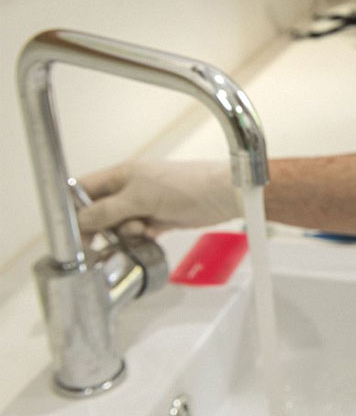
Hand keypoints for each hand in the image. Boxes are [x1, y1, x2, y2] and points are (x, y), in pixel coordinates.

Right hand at [77, 159, 239, 236]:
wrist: (222, 195)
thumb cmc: (185, 186)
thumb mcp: (139, 198)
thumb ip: (107, 210)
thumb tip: (81, 220)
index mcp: (121, 175)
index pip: (85, 189)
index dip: (75, 209)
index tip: (73, 230)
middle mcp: (131, 188)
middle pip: (101, 211)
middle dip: (101, 226)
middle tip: (102, 241)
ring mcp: (146, 204)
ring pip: (120, 225)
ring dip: (124, 233)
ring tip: (140, 230)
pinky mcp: (161, 219)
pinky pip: (140, 232)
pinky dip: (141, 238)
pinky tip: (150, 235)